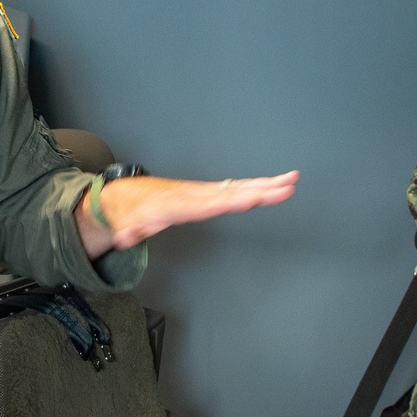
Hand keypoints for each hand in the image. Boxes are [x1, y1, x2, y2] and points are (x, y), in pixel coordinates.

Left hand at [75, 171, 298, 256]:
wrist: (131, 195)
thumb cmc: (132, 212)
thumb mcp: (125, 225)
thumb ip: (127, 231)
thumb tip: (123, 236)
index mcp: (180, 204)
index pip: (209, 204)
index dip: (231, 201)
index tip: (253, 197)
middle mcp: (197, 195)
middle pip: (232, 192)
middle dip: (260, 190)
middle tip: (287, 186)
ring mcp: (205, 193)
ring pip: (239, 188)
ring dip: (266, 185)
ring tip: (292, 180)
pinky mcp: (211, 194)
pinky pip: (238, 190)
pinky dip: (258, 187)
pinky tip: (278, 185)